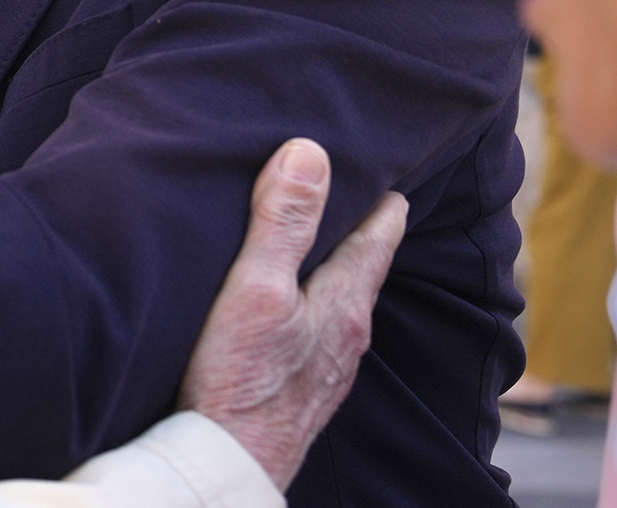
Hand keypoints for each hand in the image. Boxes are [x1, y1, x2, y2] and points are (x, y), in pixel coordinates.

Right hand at [178, 139, 407, 489]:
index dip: (383, 203)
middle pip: (363, 271)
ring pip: (341, 304)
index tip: (391, 170)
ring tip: (326, 246)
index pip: (376, 239)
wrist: (225, 465)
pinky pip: (319, 334)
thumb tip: (311, 152)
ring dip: (336, 271)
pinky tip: (294, 314)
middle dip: (361, 233)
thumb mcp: (256, 287)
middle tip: (361, 196)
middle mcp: (346, 339)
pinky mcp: (299, 393)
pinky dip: (314, 307)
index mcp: (343, 305)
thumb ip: (284, 223)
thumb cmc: (239, 381)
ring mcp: (326, 370)